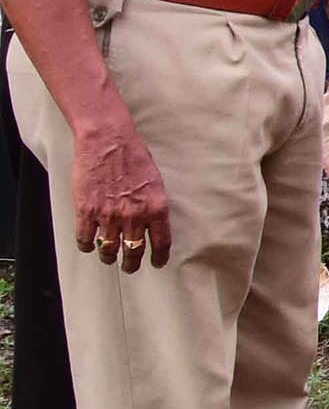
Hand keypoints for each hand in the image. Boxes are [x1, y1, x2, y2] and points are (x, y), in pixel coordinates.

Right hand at [69, 115, 170, 271]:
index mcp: (156, 208)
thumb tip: (151, 222)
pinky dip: (87, 246)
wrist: (108, 141)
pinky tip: (89, 246)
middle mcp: (134, 216)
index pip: (161, 242)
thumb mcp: (155, 182)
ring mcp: (109, 216)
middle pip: (134, 251)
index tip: (156, 263)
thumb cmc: (133, 156)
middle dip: (132, 263)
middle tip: (129, 267)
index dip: (159, 257)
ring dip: (109, 257)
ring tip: (109, 258)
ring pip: (109, 249)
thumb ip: (153, 204)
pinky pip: (86, 239)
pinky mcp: (86, 212)